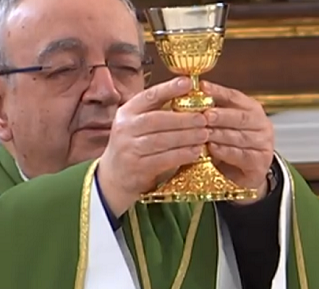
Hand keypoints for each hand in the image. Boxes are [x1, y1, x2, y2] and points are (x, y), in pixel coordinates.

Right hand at [97, 77, 208, 215]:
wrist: (114, 176)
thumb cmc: (134, 146)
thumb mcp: (137, 125)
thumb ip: (157, 112)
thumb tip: (189, 96)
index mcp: (127, 112)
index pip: (149, 96)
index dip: (169, 88)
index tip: (188, 83)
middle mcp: (125, 128)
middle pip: (158, 119)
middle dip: (184, 118)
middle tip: (204, 118)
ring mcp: (129, 149)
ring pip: (163, 140)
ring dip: (187, 137)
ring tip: (204, 134)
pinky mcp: (137, 167)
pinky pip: (164, 159)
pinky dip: (182, 154)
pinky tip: (195, 151)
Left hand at [201, 81, 274, 202]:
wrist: (240, 177)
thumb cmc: (227, 148)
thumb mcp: (219, 128)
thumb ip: (210, 114)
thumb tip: (187, 96)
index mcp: (251, 110)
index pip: (235, 97)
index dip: (218, 92)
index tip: (202, 87)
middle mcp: (261, 124)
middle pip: (240, 117)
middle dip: (221, 115)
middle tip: (204, 115)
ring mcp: (263, 144)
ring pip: (240, 137)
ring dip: (220, 134)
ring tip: (204, 133)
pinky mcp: (259, 163)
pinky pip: (241, 155)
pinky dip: (226, 151)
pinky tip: (213, 149)